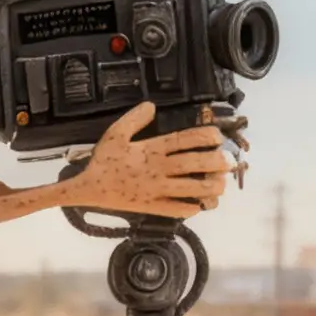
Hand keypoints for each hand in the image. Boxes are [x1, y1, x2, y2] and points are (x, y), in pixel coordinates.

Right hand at [70, 103, 231, 218]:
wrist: (87, 189)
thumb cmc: (103, 160)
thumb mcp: (114, 134)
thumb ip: (134, 118)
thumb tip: (152, 106)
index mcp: (150, 149)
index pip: (183, 140)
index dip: (205, 137)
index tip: (217, 137)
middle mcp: (157, 169)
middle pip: (192, 164)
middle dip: (214, 163)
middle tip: (229, 162)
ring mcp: (155, 190)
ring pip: (189, 189)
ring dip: (208, 187)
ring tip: (221, 185)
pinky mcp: (151, 207)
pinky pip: (174, 210)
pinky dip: (190, 208)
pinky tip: (200, 205)